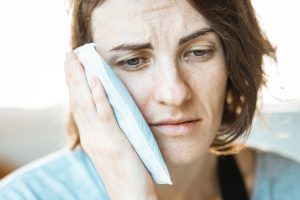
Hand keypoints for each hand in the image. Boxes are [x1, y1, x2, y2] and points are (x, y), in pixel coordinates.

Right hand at [64, 52, 156, 199]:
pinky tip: (95, 79)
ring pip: (86, 103)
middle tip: (69, 55)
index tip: (71, 67)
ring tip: (76, 59)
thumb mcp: (113, 150)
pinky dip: (98, 95)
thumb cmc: (125, 174)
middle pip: (77, 100)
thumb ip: (108, 133)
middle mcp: (91, 136)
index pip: (78, 106)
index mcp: (91, 138)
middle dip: (72, 76)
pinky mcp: (115, 141)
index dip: (73, 85)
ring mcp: (101, 139)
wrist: (130, 197)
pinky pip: (105, 114)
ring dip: (80, 79)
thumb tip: (110, 115)